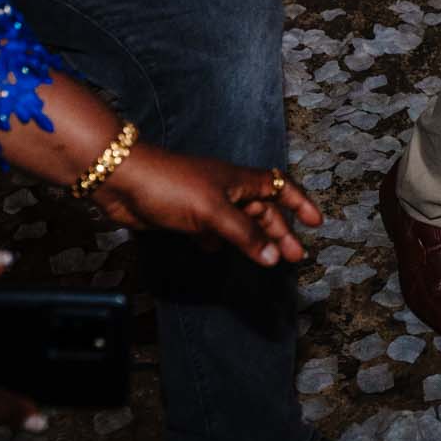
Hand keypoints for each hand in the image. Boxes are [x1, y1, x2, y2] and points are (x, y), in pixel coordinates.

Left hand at [94, 144, 322, 267]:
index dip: (300, 204)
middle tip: (294, 256)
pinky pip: (212, 229)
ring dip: (254, 240)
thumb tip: (273, 257)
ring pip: (238, 222)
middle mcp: (227, 189)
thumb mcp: (214, 212)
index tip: (316, 223)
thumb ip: (245, 235)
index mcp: (240, 180)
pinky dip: (219, 240)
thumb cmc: (171, 186)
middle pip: (262, 210)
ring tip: (266, 260)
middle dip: (281, 232)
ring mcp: (206, 202)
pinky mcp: (185, 215)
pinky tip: (215, 251)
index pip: (281, 188)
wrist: (123, 180)